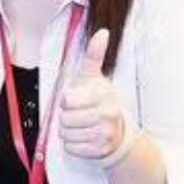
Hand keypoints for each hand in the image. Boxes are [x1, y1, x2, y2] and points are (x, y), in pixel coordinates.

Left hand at [52, 28, 130, 167]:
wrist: (118, 132)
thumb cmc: (100, 102)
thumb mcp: (95, 78)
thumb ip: (95, 55)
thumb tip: (102, 32)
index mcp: (104, 95)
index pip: (67, 100)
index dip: (67, 100)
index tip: (75, 99)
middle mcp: (108, 115)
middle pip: (65, 118)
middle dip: (66, 116)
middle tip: (78, 114)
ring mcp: (104, 135)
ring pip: (66, 134)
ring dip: (68, 131)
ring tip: (81, 125)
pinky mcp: (99, 151)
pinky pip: (71, 148)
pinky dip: (73, 144)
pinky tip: (83, 137)